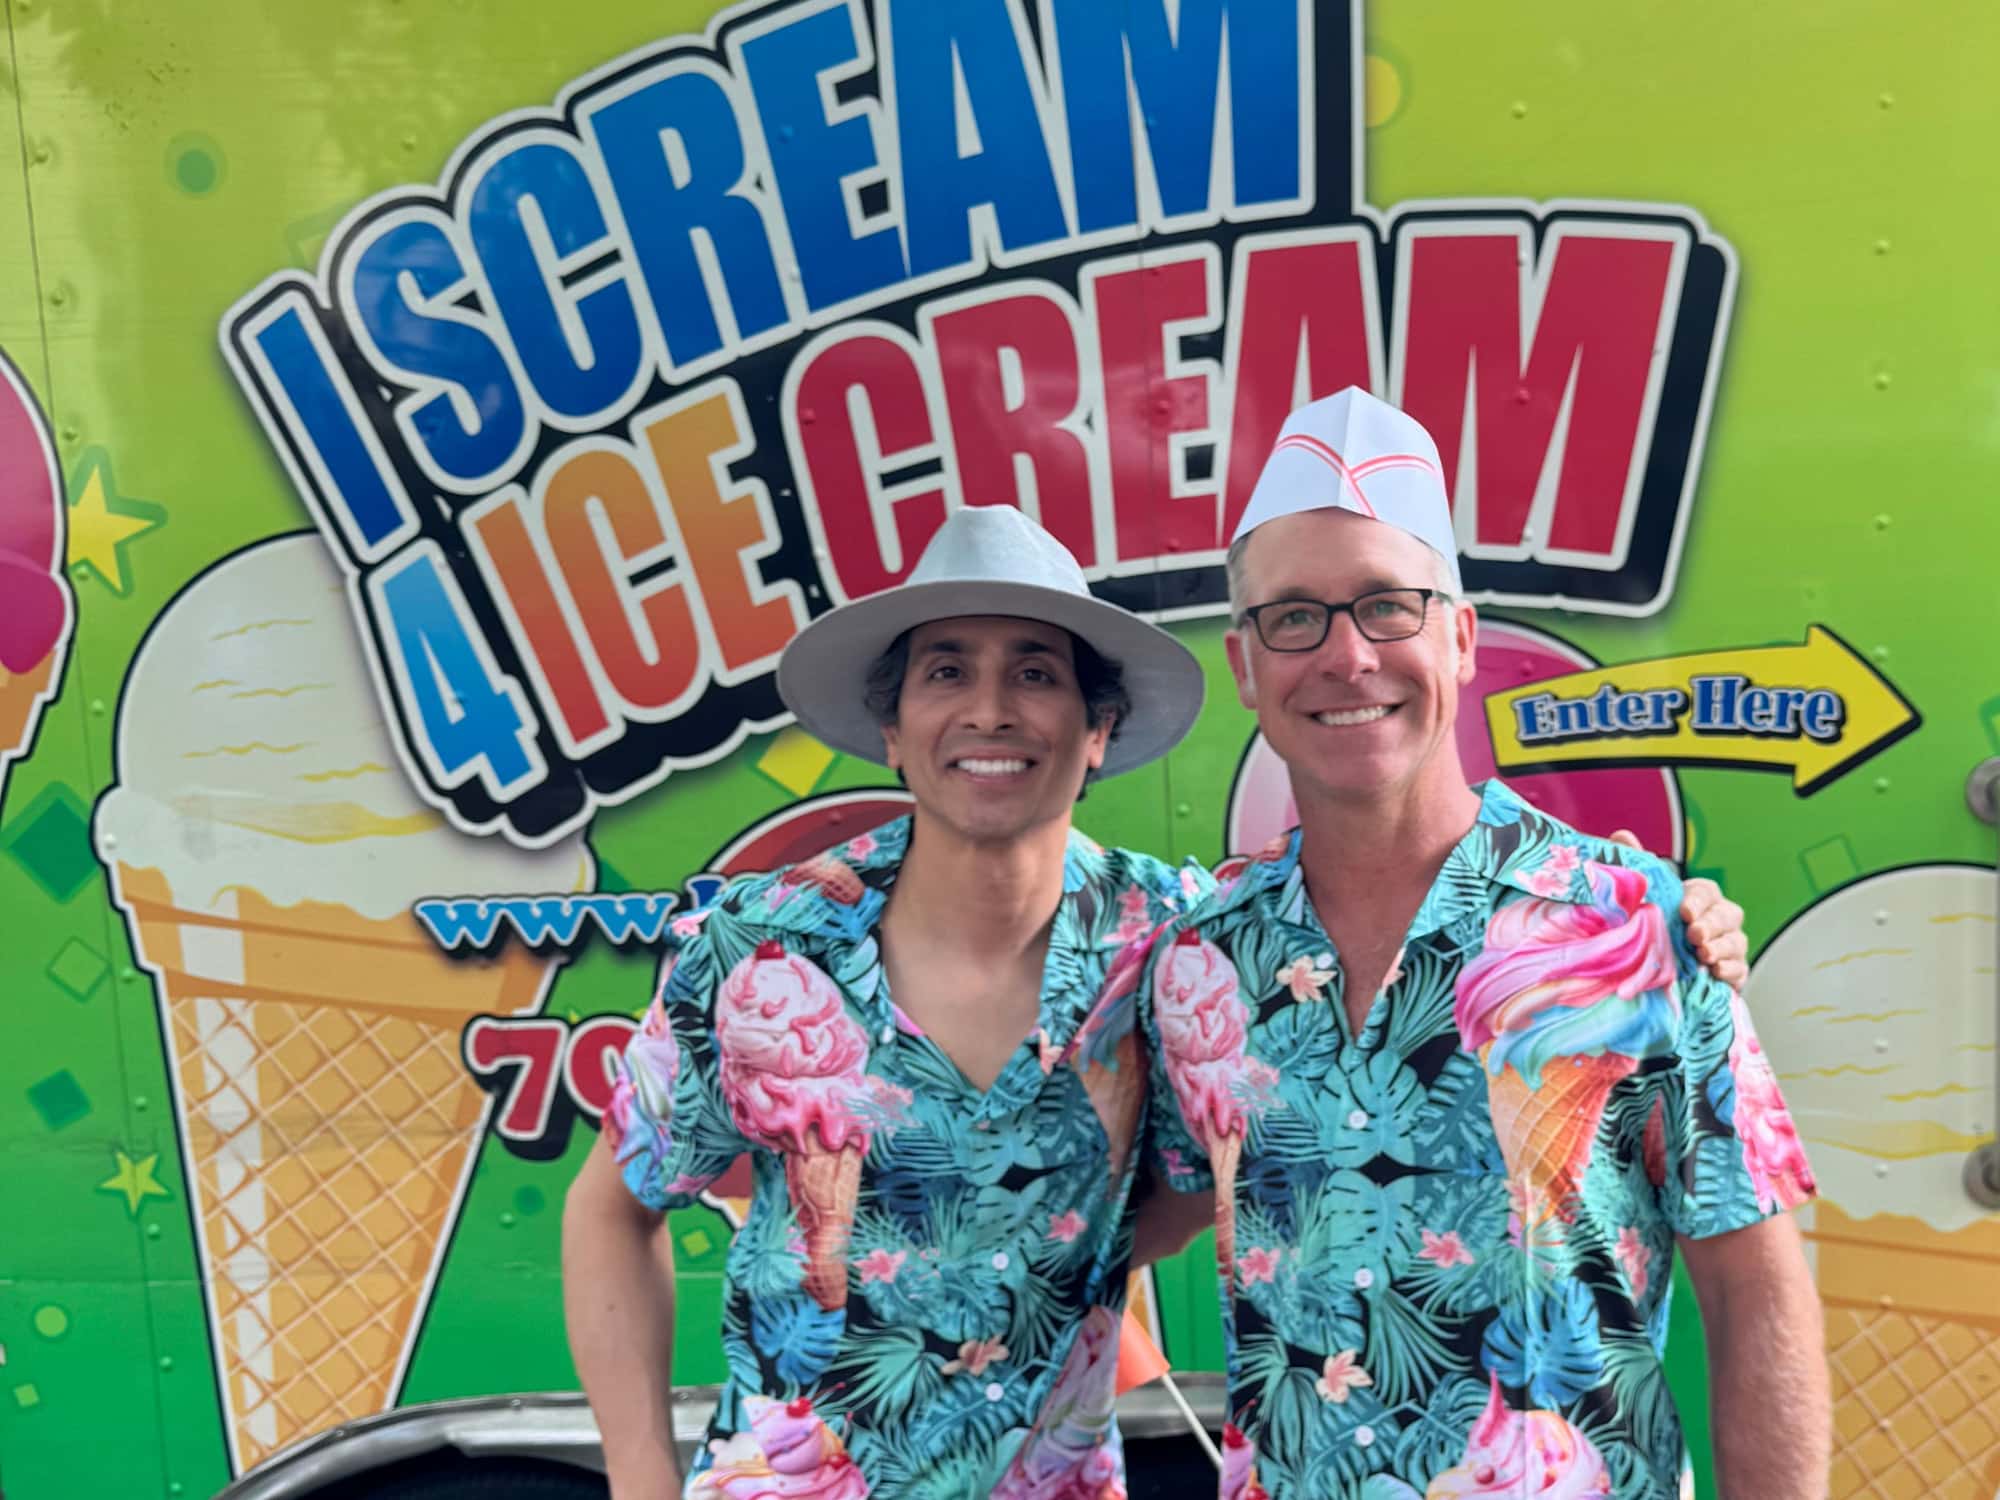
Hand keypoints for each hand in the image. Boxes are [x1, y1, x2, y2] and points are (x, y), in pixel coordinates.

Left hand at [1608, 829, 1748, 987]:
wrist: (1657, 965)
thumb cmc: (1655, 922)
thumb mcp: (1642, 893)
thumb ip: (1635, 864)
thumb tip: (1622, 835)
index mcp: (1699, 897)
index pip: (1706, 892)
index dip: (1698, 901)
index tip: (1684, 911)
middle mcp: (1719, 919)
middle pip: (1726, 916)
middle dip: (1711, 925)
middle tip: (1694, 935)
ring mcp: (1728, 945)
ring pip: (1735, 942)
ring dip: (1721, 948)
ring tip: (1704, 955)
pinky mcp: (1732, 972)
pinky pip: (1739, 970)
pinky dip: (1730, 971)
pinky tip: (1717, 973)